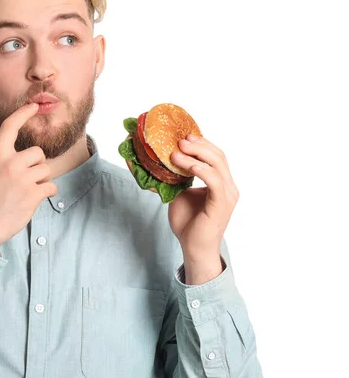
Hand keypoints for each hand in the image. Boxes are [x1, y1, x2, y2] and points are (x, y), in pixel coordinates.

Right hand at [0, 103, 57, 251]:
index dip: (23, 114)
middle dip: (36, 165)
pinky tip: (35, 200)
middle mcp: (10, 164)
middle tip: (25, 179)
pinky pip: (51, 187)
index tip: (33, 106)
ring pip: (46, 170)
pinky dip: (47, 193)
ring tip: (28, 191)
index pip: (10, 127)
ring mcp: (23, 179)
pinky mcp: (33, 195)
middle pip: (38, 153)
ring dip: (41, 181)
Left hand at [167, 134, 238, 283]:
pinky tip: (185, 164)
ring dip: (196, 154)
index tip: (183, 136)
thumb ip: (175, 178)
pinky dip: (199, 169)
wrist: (194, 248)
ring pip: (217, 163)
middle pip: (218, 155)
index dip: (201, 143)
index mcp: (221, 183)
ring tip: (176, 150)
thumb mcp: (178, 194)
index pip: (215, 155)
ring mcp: (227, 194)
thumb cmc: (188, 223)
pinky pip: (214, 180)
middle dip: (198, 144)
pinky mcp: (222, 203)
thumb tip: (156, 162)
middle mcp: (228, 186)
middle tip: (179, 139)